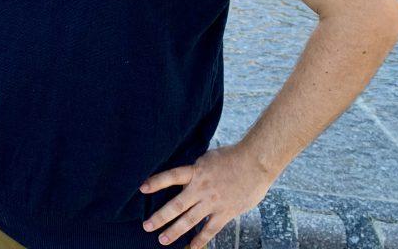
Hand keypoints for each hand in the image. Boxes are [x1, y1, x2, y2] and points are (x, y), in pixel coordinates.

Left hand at [139, 144, 274, 247]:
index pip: (171, 176)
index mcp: (196, 172)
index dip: (156, 182)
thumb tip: (188, 176)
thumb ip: (197, 170)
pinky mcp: (225, 213)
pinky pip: (210, 229)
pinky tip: (191, 247)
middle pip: (176, 205)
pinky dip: (200, 239)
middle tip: (147, 226)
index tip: (142, 188)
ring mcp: (212, 202)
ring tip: (162, 240)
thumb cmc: (233, 157)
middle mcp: (201, 188)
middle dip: (160, 217)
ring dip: (175, 231)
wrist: (256, 163)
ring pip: (189, 220)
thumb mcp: (208, 158)